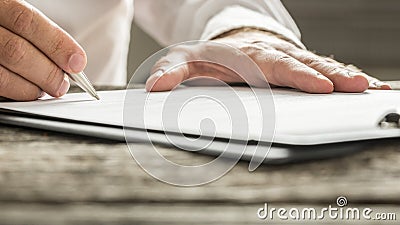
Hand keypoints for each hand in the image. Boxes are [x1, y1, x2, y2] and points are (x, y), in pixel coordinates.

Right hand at [0, 0, 85, 100]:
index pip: (27, 21)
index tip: (77, 62)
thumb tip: (71, 60)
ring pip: (4, 75)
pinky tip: (28, 90)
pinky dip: (17, 92)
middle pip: (17, 51)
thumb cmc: (4, 26)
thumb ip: (39, 34)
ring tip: (47, 88)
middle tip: (62, 84)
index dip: (57, 44)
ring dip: (32, 87)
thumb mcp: (15, 17)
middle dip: (48, 73)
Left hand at [146, 29, 390, 92]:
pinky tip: (369, 86)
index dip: (297, 74)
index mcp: (251, 56)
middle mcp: (276, 57)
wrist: (232, 44)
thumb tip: (155, 86)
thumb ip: (172, 70)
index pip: (276, 65)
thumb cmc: (213, 56)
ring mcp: (291, 62)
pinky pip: (327, 71)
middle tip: (354, 86)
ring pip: (322, 66)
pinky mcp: (300, 69)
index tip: (317, 86)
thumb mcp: (188, 59)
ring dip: (345, 77)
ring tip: (369, 88)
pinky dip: (347, 78)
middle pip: (306, 64)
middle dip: (331, 75)